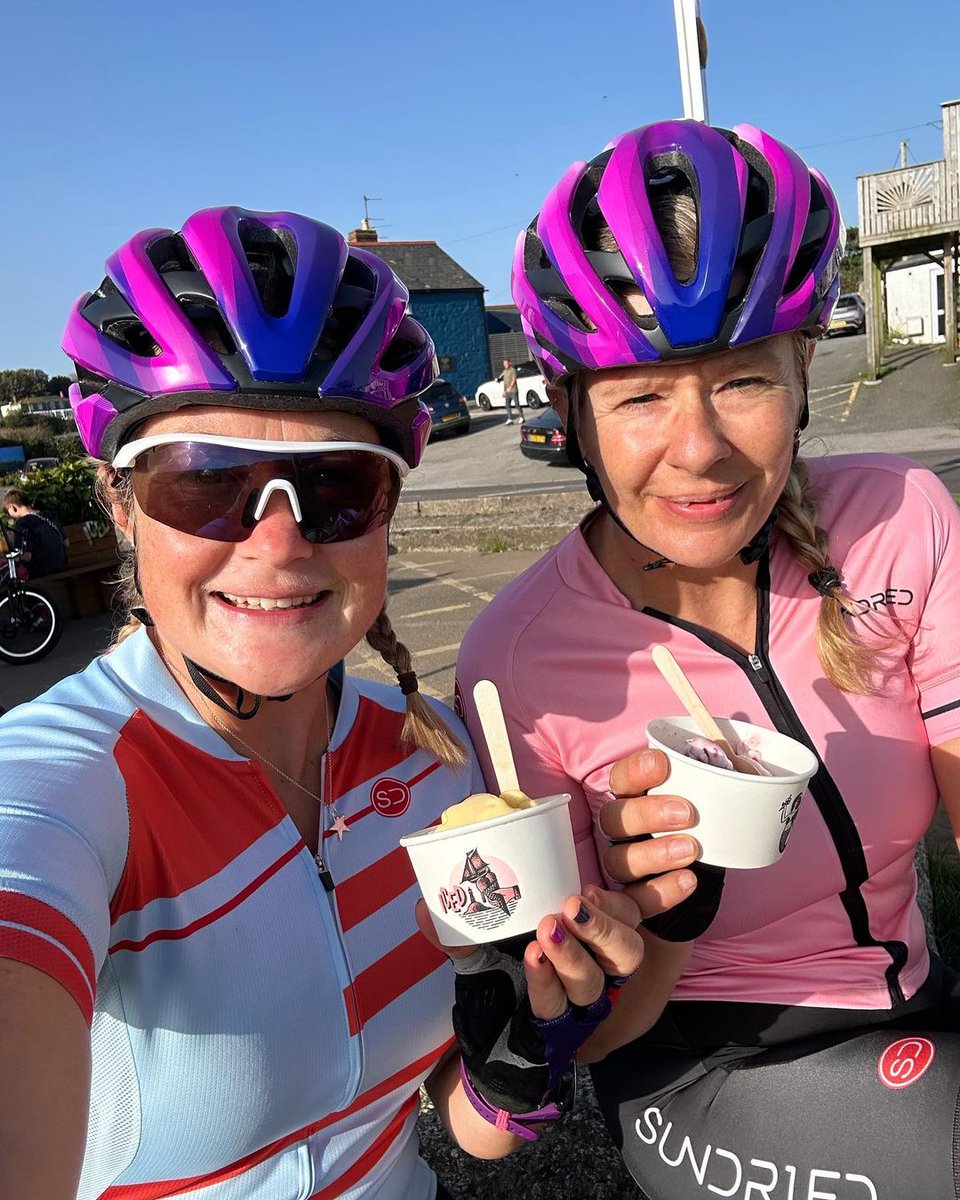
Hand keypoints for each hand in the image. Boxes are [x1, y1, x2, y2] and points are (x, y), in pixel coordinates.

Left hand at [416, 888, 642, 1113]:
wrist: (484, 1054)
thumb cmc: (494, 993)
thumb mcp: (478, 955)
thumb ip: (458, 931)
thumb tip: (423, 905)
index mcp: (583, 946)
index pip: (624, 921)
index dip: (614, 905)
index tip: (586, 887)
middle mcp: (590, 976)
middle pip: (625, 953)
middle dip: (602, 926)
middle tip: (571, 906)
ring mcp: (575, 1008)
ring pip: (594, 981)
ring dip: (572, 953)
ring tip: (546, 931)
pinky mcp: (557, 1033)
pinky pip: (558, 1006)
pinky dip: (545, 980)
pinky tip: (532, 959)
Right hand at [600, 747, 724, 941]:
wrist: (709, 869)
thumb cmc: (705, 823)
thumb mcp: (711, 798)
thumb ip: (717, 780)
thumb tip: (741, 765)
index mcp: (632, 797)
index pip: (620, 778)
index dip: (635, 770)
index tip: (662, 764)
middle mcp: (620, 829)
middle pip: (613, 819)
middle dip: (646, 814)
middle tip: (686, 813)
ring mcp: (623, 864)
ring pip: (617, 859)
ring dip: (653, 853)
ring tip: (691, 850)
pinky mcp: (633, 898)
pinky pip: (634, 899)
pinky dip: (660, 892)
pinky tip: (689, 881)